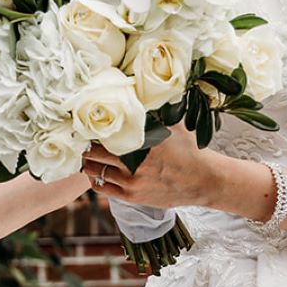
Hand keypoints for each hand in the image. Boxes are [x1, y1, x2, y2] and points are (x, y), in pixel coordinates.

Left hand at [82, 122, 220, 209]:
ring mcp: (131, 181)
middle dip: (86, 146)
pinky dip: (95, 180)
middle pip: (93, 152)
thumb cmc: (188, 150)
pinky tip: (96, 173)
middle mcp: (133, 162)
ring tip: (88, 156)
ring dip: (88, 163)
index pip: (103, 133)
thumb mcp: (174, 125)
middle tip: (83, 140)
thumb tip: (142, 90)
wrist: (203, 180)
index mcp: (141, 141)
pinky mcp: (132, 196)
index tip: (86, 125)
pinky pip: (102, 188)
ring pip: (94, 171)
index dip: (91, 129)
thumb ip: (155, 111)